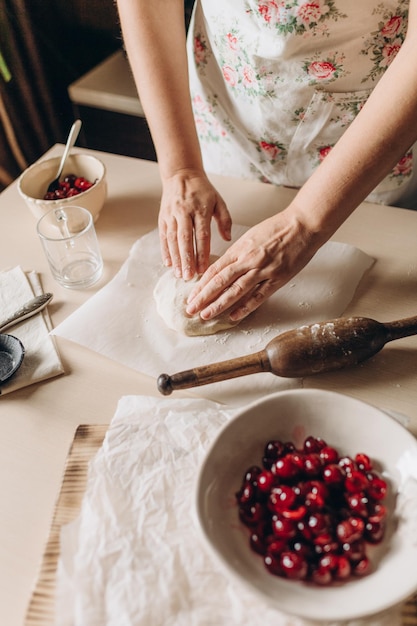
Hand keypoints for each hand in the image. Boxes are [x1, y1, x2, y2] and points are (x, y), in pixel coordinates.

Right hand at [158, 169, 231, 279]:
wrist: (181, 174)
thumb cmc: (202, 190)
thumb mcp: (218, 201)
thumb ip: (225, 220)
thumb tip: (228, 239)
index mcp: (200, 209)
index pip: (202, 235)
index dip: (202, 252)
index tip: (203, 268)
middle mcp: (184, 212)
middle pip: (185, 239)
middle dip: (187, 259)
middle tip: (189, 276)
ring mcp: (172, 215)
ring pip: (173, 239)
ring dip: (175, 258)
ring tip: (179, 274)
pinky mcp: (163, 217)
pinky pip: (163, 236)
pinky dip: (165, 251)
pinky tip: (168, 263)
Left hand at [186, 209, 321, 321]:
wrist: (303, 224)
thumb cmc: (279, 228)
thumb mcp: (252, 236)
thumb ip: (239, 252)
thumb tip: (225, 267)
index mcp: (240, 248)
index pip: (215, 269)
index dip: (201, 284)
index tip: (191, 295)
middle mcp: (248, 259)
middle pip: (220, 281)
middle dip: (203, 296)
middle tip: (190, 309)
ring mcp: (263, 270)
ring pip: (235, 290)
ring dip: (218, 304)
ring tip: (205, 315)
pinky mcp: (278, 278)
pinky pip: (258, 296)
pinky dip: (245, 307)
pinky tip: (233, 316)